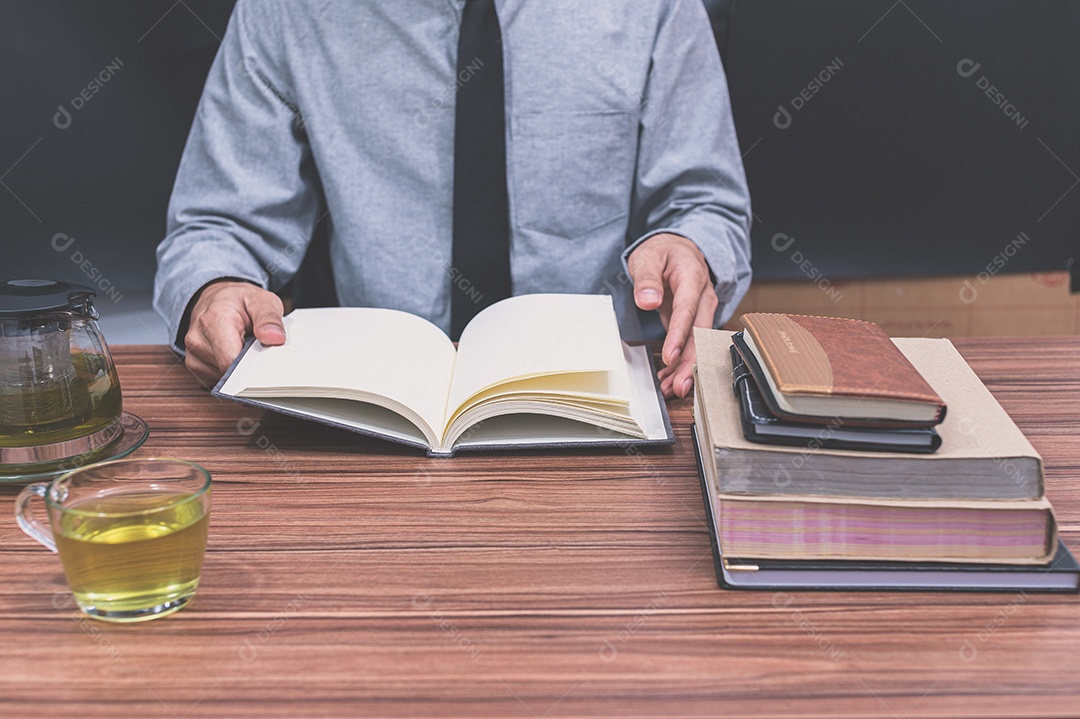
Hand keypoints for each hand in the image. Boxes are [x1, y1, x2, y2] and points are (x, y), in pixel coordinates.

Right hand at [183, 280, 285, 384]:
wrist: (216, 299)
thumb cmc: (239, 301)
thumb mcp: (262, 300)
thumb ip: (269, 319)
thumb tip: (275, 339)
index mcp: (213, 320)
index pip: (231, 361)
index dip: (252, 367)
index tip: (267, 364)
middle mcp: (197, 339)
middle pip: (229, 371)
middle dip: (248, 365)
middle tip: (255, 347)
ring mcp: (193, 354)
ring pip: (224, 377)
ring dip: (239, 368)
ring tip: (242, 346)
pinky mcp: (194, 365)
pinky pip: (217, 378)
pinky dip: (229, 370)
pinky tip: (233, 353)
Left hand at [627, 233, 717, 398]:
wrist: (679, 248)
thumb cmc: (663, 251)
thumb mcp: (649, 257)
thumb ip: (647, 278)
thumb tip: (647, 300)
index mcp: (693, 278)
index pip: (687, 310)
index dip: (679, 336)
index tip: (669, 357)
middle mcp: (703, 297)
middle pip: (699, 334)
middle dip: (690, 363)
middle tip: (678, 387)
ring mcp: (702, 310)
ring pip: (698, 343)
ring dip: (686, 368)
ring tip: (670, 390)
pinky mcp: (695, 320)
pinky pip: (691, 344)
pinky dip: (681, 362)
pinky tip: (669, 379)